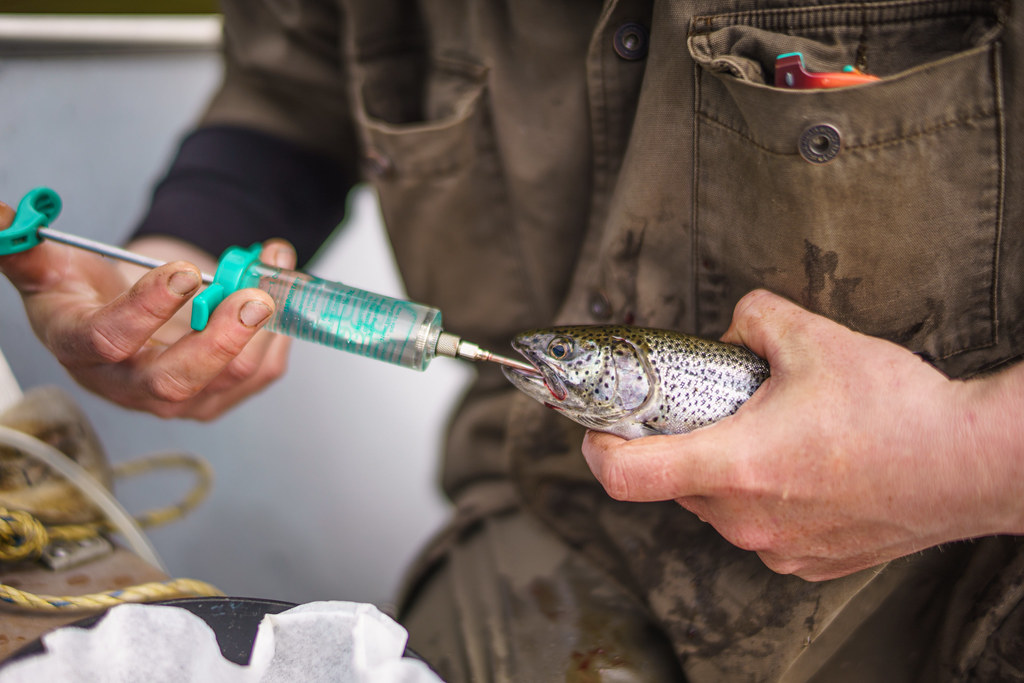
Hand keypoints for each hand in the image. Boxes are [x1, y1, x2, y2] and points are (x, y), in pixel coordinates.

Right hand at [0, 200, 293, 419]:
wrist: (133, 311)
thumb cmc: (92, 292)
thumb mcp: (56, 267)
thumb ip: (30, 250)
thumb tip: (1, 218)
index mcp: (83, 351)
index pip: (110, 342)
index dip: (147, 310)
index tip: (186, 271)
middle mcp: (131, 386)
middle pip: (176, 382)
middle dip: (220, 340)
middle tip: (254, 296)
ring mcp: (182, 399)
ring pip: (233, 378)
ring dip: (267, 323)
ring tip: (276, 265)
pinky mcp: (222, 396)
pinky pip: (264, 371)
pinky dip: (284, 329)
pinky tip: (286, 286)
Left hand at [582, 289, 1019, 580]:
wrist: (973, 465)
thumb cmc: (897, 408)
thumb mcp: (812, 337)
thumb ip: (750, 319)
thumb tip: (729, 328)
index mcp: (735, 465)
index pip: (626, 473)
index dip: (597, 446)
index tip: (597, 427)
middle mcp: (746, 519)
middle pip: (673, 482)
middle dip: (680, 443)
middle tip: (711, 409)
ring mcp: (776, 548)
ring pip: (716, 505)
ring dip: (724, 469)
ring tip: (772, 434)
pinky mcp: (806, 563)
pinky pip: (757, 526)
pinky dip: (763, 496)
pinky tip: (805, 467)